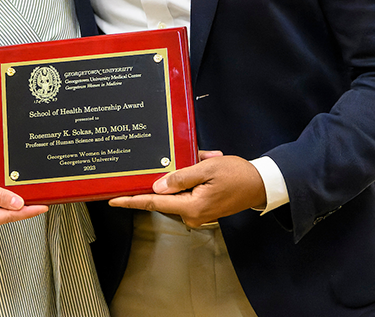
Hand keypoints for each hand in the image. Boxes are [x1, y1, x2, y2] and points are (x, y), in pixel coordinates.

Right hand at [0, 162, 47, 236]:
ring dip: (7, 203)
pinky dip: (2, 204)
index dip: (29, 211)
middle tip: (22, 189)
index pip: (11, 215)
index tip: (44, 207)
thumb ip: (0, 195)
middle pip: (9, 215)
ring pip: (4, 214)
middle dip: (18, 204)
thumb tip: (19, 203)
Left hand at [108, 154, 265, 227]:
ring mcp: (197, 214)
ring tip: (205, 160)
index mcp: (191, 207)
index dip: (131, 200)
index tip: (113, 199)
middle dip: (169, 174)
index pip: (154, 203)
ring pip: (178, 191)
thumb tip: (157, 186)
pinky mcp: (202, 209)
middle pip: (166, 195)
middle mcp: (192, 215)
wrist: (261, 184)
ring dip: (184, 174)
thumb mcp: (207, 168)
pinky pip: (188, 192)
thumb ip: (180, 177)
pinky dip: (192, 178)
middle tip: (189, 159)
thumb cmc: (238, 175)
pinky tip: (205, 165)